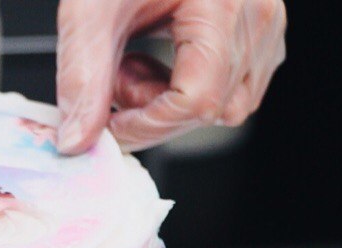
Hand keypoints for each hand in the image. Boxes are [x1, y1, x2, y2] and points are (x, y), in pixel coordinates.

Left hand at [56, 0, 286, 153]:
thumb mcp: (90, 11)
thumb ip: (83, 79)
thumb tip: (77, 141)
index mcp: (220, 4)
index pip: (196, 101)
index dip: (145, 125)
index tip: (107, 124)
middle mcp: (257, 14)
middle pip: (213, 108)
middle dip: (153, 110)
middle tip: (113, 78)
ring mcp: (264, 20)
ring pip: (229, 102)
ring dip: (171, 100)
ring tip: (133, 64)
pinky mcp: (257, 26)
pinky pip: (234, 81)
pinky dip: (188, 84)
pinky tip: (156, 57)